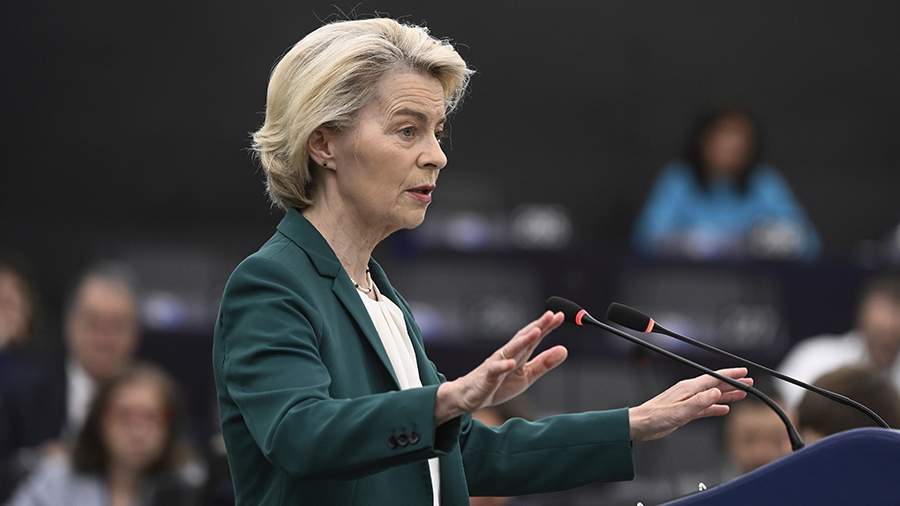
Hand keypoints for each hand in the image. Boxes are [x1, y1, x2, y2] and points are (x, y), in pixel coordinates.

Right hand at [435, 311, 566, 423]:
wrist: (471, 396)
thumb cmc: (499, 384)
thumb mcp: (527, 376)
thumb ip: (544, 363)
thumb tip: (564, 349)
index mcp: (519, 354)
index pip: (534, 337)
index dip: (547, 327)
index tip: (560, 315)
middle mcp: (508, 354)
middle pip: (523, 338)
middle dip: (537, 326)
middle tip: (551, 314)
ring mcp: (497, 364)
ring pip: (510, 350)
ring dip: (523, 340)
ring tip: (536, 331)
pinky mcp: (487, 377)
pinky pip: (495, 370)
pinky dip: (503, 366)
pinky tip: (512, 363)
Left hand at [628, 367, 752, 440]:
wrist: (640, 424)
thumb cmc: (655, 416)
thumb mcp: (680, 410)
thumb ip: (700, 402)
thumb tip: (717, 393)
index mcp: (689, 388)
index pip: (714, 378)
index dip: (730, 375)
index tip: (744, 373)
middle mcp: (689, 392)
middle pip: (715, 385)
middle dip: (733, 383)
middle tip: (749, 383)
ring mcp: (687, 401)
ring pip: (712, 396)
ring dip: (727, 395)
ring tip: (741, 395)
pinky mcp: (685, 411)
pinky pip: (705, 407)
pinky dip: (715, 407)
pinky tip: (724, 409)